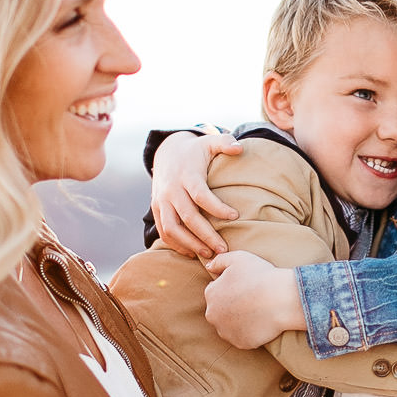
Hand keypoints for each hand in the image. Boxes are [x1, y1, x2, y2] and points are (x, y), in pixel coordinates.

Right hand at [151, 131, 241, 257]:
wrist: (166, 152)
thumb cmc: (195, 151)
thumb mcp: (209, 142)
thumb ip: (225, 142)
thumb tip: (240, 148)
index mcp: (186, 175)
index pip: (201, 195)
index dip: (217, 207)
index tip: (235, 216)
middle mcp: (171, 190)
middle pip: (187, 216)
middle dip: (205, 235)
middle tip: (223, 248)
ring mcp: (161, 201)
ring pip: (172, 228)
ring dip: (190, 244)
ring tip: (209, 254)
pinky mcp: (156, 209)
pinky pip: (164, 232)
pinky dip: (176, 245)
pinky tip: (193, 253)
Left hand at [204, 251, 305, 348]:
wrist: (281, 299)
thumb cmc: (261, 276)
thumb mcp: (238, 258)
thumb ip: (219, 260)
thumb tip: (209, 266)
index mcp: (211, 294)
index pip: (216, 291)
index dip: (231, 288)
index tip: (245, 286)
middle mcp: (213, 315)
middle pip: (220, 311)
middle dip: (231, 306)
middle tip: (251, 300)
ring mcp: (226, 331)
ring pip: (229, 326)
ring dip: (239, 321)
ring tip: (257, 311)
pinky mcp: (240, 342)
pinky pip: (243, 338)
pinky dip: (250, 332)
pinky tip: (261, 323)